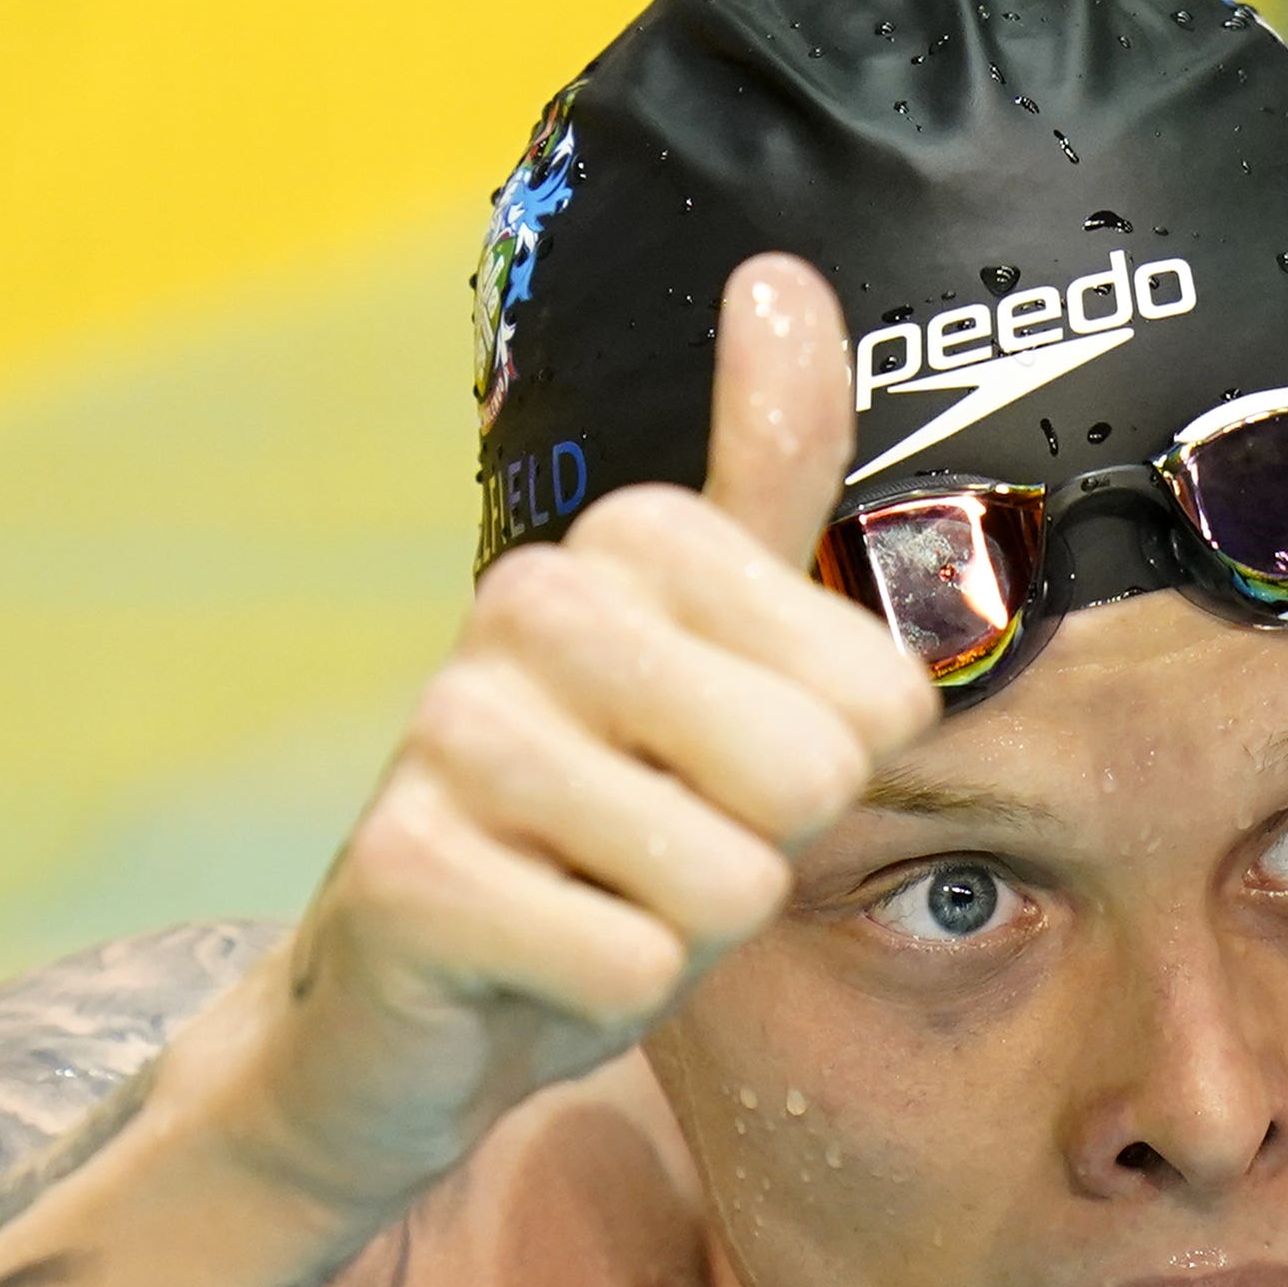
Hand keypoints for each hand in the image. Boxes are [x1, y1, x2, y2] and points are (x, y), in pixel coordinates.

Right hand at [248, 255, 937, 1201]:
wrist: (413, 1012)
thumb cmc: (597, 842)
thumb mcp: (717, 665)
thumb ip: (768, 487)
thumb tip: (783, 274)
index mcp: (629, 543)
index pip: (881, 699)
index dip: (825, 779)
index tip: (712, 777)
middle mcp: (530, 602)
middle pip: (810, 779)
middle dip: (757, 859)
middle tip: (652, 855)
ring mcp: (450, 730)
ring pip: (726, 881)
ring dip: (678, 935)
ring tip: (590, 903)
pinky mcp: (406, 872)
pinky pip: (631, 968)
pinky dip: (601, 997)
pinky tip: (526, 963)